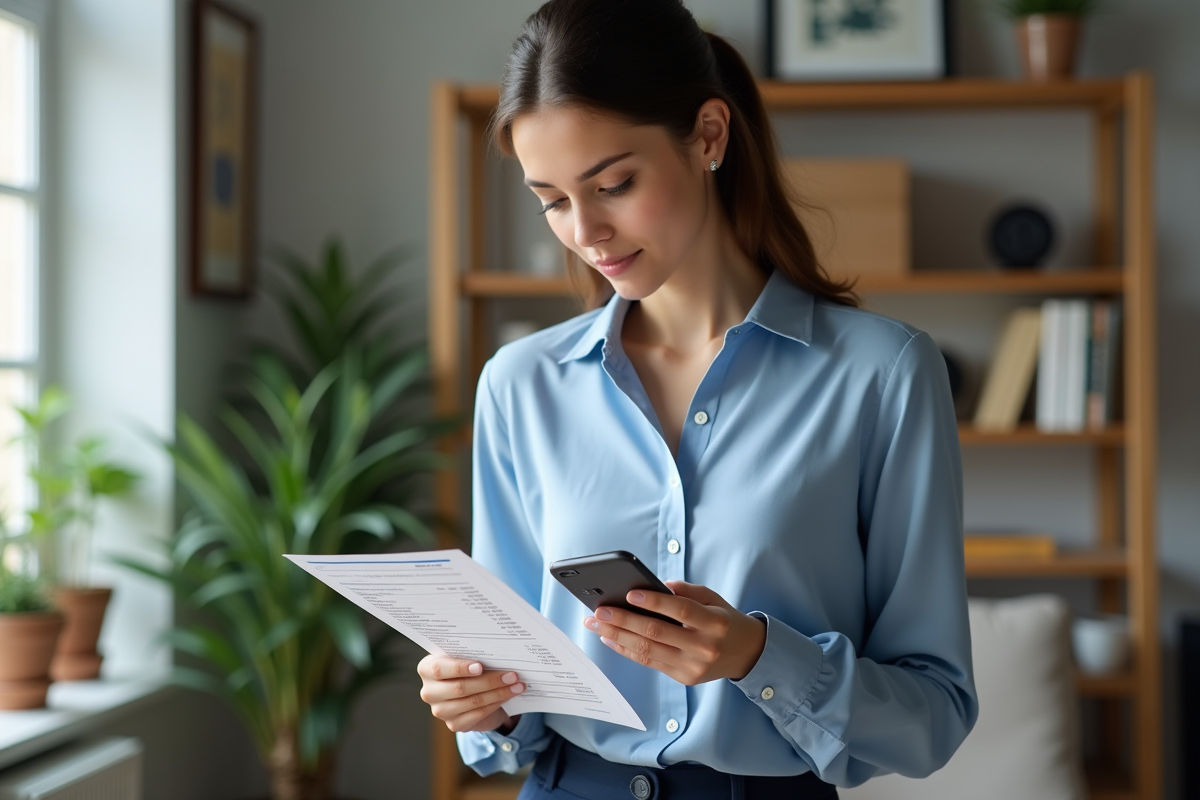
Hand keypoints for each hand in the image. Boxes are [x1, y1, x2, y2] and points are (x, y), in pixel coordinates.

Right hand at [417, 654, 525, 732]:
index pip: (439, 669)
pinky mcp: (453, 724)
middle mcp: (429, 691)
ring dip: (498, 693)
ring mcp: (440, 710)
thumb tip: (499, 654)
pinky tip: (507, 696)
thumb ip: (474, 655)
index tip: (480, 666)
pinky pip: (477, 715)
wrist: (470, 691)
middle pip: (460, 687)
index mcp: (427, 669)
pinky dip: (495, 704)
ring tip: (517, 685)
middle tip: (512, 675)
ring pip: (472, 702)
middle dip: (489, 681)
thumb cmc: (468, 668)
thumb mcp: (466, 658)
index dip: (459, 668)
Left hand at [583, 580, 766, 684]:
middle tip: (599, 611)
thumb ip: (686, 591)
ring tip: (596, 625)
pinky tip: (610, 639)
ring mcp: (693, 666)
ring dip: (617, 637)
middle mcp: (704, 647)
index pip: (681, 610)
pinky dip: (627, 650)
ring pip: (648, 650)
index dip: (654, 602)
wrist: (747, 654)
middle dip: (624, 621)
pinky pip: (650, 663)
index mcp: (714, 623)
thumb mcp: (713, 599)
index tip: (630, 593)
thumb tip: (656, 586)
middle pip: (657, 633)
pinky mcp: (684, 678)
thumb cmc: (725, 620)